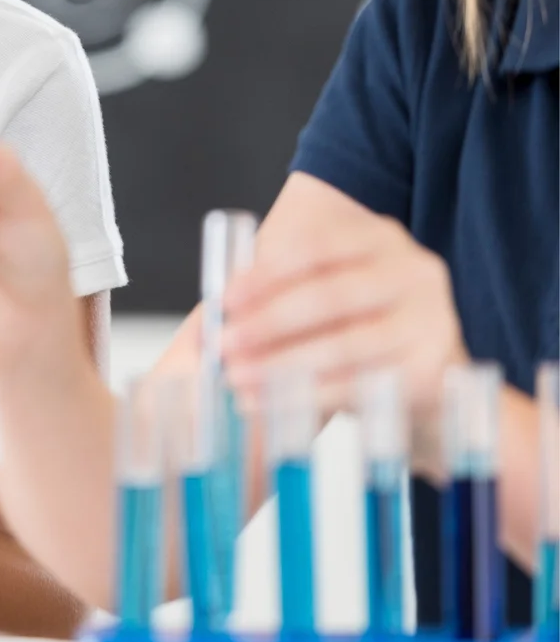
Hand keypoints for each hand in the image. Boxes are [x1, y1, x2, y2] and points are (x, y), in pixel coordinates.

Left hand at [223, 175, 467, 421]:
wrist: (424, 370)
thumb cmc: (354, 320)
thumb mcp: (318, 287)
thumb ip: (272, 292)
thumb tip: (208, 322)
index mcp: (378, 238)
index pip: (315, 246)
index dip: (265, 275)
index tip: (223, 302)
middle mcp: (413, 271)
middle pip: (329, 296)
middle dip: (268, 323)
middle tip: (222, 345)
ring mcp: (431, 320)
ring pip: (345, 346)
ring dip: (281, 365)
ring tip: (236, 379)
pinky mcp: (434, 370)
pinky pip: (361, 385)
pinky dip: (308, 397)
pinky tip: (268, 403)